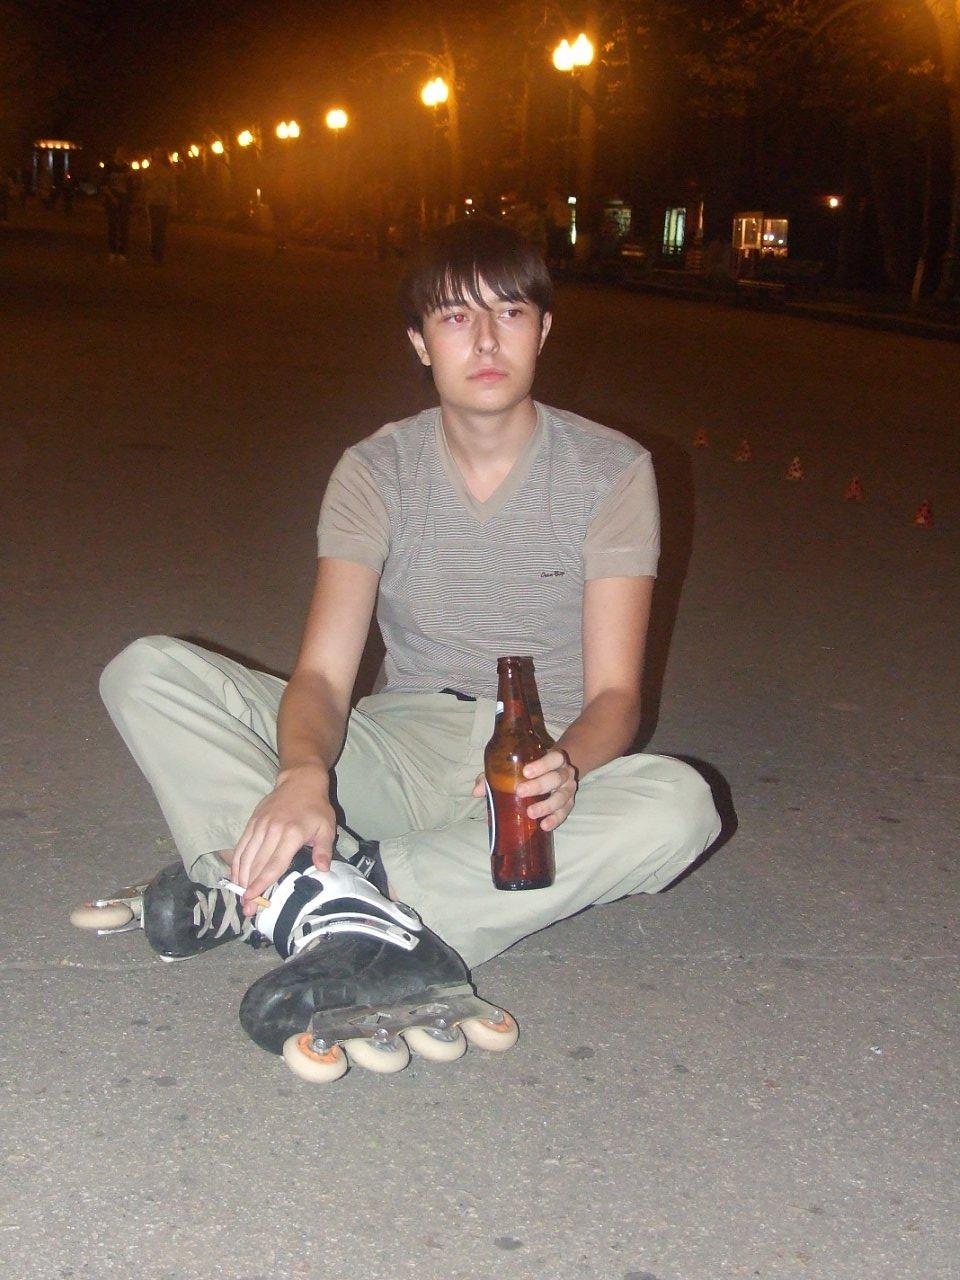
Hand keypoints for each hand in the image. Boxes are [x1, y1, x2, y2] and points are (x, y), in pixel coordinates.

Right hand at [230, 763, 335, 914]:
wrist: (300, 781)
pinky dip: (236, 863)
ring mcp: (259, 826)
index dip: (262, 883)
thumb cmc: (316, 807)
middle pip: (257, 864)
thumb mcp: (327, 827)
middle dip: (249, 888)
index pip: (274, 863)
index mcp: (291, 834)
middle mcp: (272, 830)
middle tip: (247, 909)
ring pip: (245, 856)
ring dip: (240, 879)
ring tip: (240, 898)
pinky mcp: (252, 822)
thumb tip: (322, 870)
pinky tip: (235, 877)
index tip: (253, 898)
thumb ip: (323, 849)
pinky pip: (241, 846)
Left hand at [471, 749, 577, 832]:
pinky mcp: (569, 805)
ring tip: (531, 813)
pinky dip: (555, 819)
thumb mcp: (515, 767)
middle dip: (538, 785)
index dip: (543, 764)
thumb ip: (495, 775)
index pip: (554, 758)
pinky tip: (544, 826)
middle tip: (521, 792)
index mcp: (554, 760)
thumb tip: (476, 792)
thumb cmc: (531, 770)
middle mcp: (564, 773)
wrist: (554, 774)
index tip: (526, 772)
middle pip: (556, 778)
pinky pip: (565, 813)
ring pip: (562, 797)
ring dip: (546, 806)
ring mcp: (568, 789)